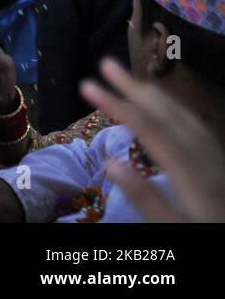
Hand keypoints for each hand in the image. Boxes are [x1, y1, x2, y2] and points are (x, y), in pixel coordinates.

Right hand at [81, 58, 224, 222]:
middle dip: (135, 87)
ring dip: (155, 95)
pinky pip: (196, 126)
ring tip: (130, 79)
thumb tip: (112, 163)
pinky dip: (175, 109)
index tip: (86, 84)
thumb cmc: (205, 235)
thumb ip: (146, 199)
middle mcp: (204, 157)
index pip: (148, 129)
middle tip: (105, 63)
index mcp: (191, 172)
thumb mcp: (175, 228)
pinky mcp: (218, 164)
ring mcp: (215, 158)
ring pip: (184, 117)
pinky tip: (167, 109)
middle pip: (167, 114)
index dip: (116, 104)